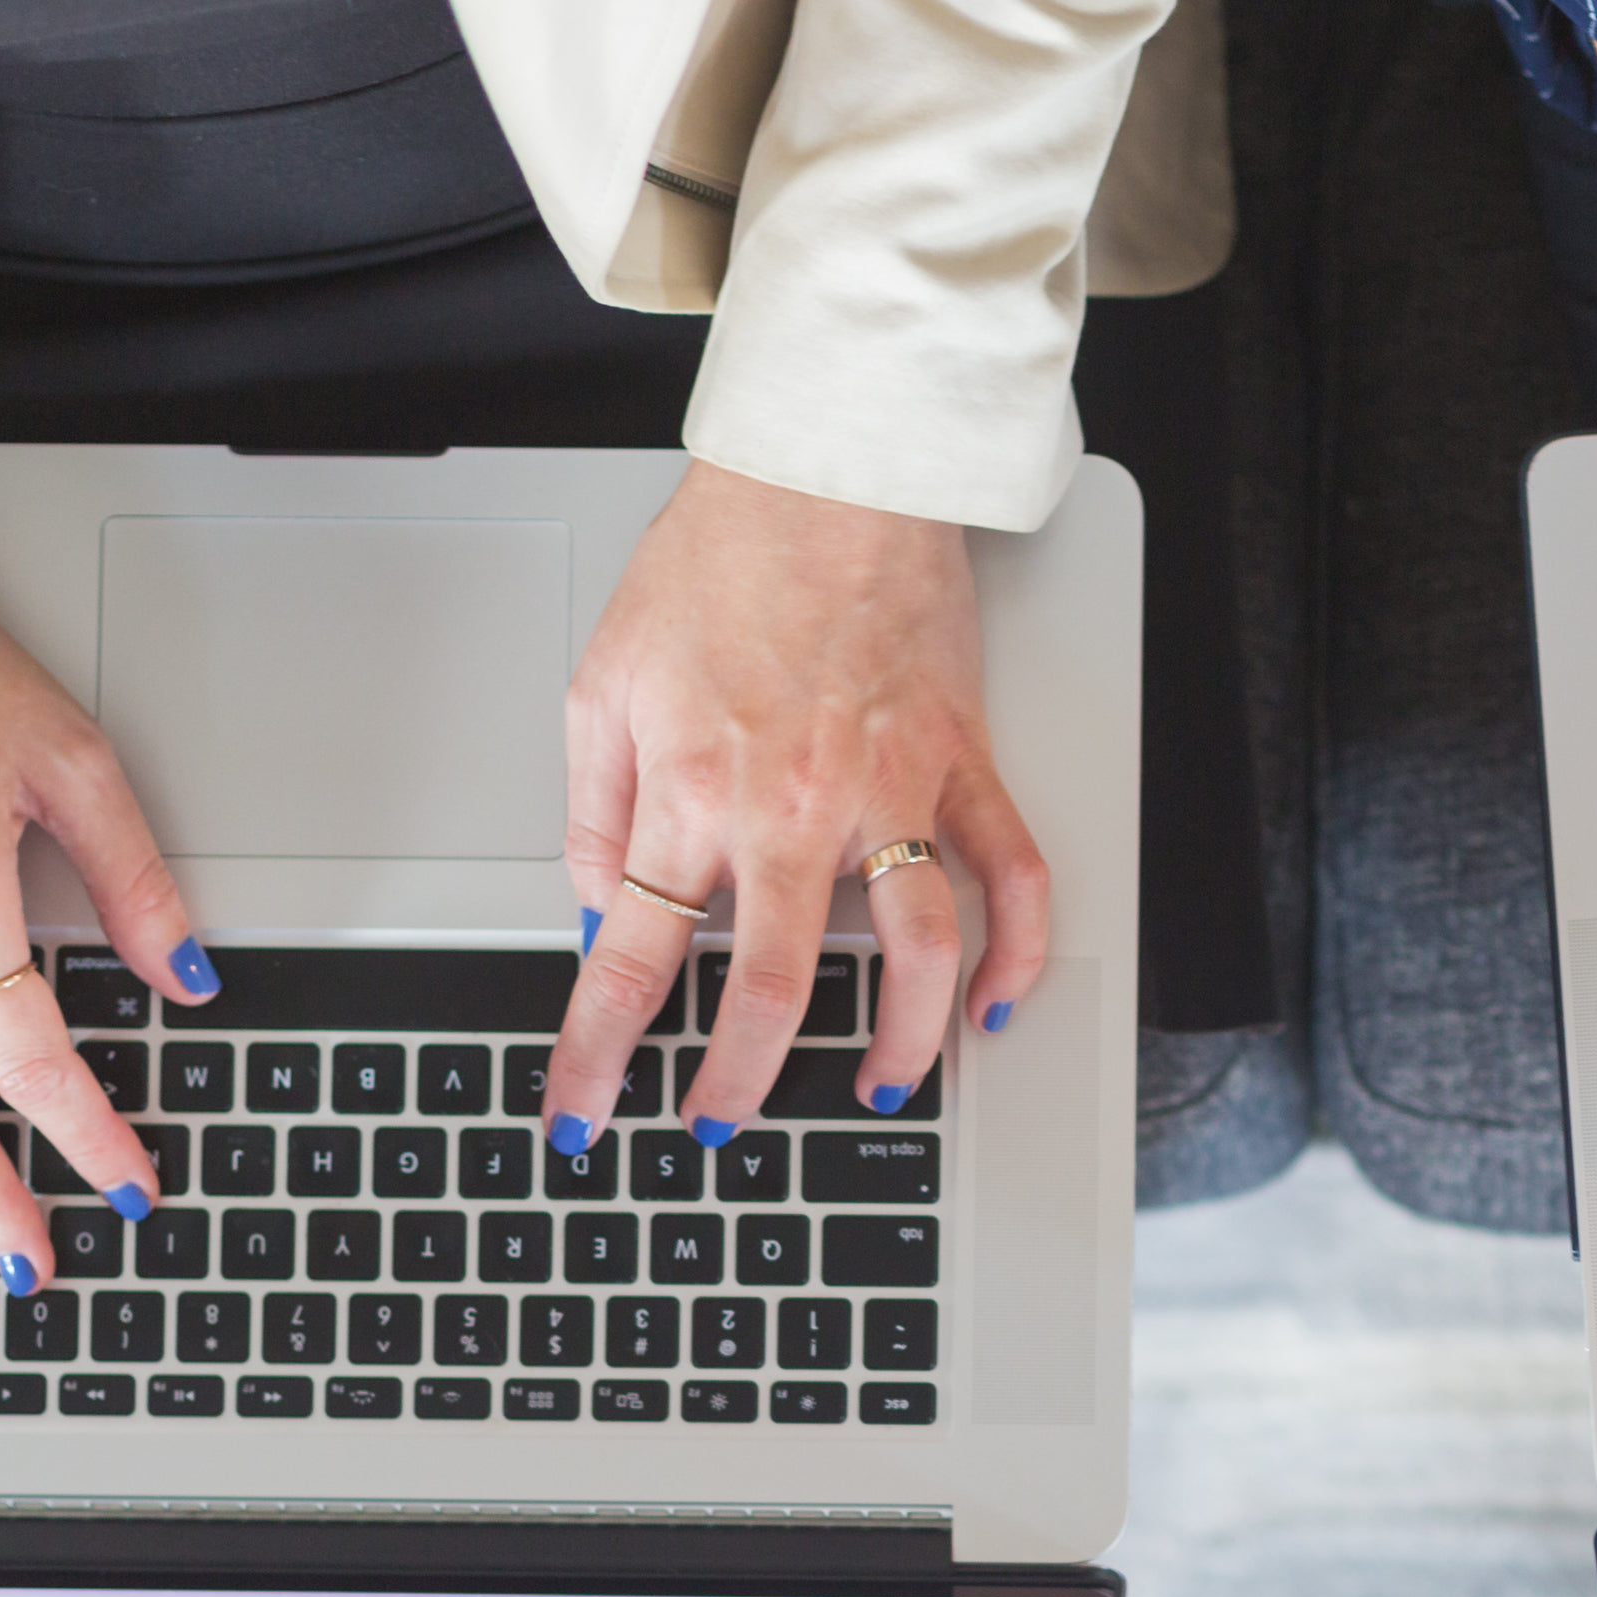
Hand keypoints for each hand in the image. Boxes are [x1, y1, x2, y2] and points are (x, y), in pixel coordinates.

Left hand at [545, 464, 1046, 1158]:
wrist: (826, 470)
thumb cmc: (718, 560)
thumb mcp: (603, 681)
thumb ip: (593, 809)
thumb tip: (596, 909)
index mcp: (691, 790)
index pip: (630, 959)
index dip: (596, 1054)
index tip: (581, 1113)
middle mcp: (793, 808)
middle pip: (770, 990)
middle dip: (737, 1084)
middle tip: (717, 1126)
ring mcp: (890, 790)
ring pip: (914, 956)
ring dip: (897, 1043)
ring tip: (879, 1085)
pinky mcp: (961, 761)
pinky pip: (1010, 874)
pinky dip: (1015, 949)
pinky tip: (994, 1001)